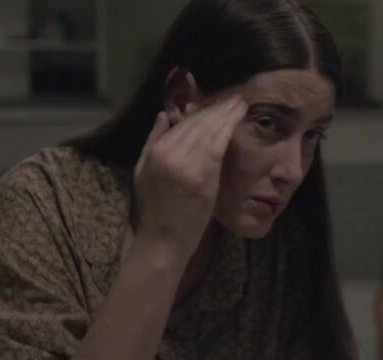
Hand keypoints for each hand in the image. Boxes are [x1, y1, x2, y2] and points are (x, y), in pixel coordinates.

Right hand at [131, 93, 246, 256]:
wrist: (162, 240)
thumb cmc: (153, 209)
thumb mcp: (142, 170)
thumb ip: (153, 140)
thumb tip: (164, 114)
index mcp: (156, 151)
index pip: (182, 123)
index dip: (202, 110)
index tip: (218, 101)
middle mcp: (171, 154)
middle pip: (198, 124)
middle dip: (218, 108)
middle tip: (235, 97)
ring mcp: (189, 166)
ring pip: (210, 132)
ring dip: (227, 114)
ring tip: (239, 103)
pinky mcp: (205, 179)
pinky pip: (218, 147)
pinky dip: (228, 130)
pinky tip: (237, 119)